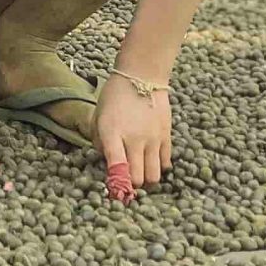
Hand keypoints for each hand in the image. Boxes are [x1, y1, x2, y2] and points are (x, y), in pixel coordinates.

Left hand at [96, 74, 171, 197]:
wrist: (142, 75)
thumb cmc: (114, 96)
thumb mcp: (98, 117)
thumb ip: (99, 142)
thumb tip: (108, 163)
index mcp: (112, 134)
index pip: (117, 167)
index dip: (116, 184)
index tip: (114, 190)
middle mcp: (134, 139)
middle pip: (138, 179)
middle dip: (131, 185)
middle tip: (127, 179)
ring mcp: (153, 139)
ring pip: (154, 176)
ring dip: (146, 178)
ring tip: (140, 171)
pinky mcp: (166, 136)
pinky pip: (166, 163)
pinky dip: (158, 166)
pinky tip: (151, 159)